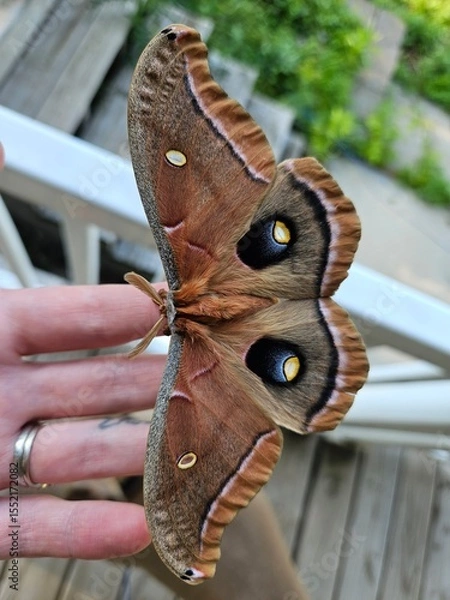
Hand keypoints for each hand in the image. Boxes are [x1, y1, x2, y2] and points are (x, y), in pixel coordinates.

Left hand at [0, 283, 165, 558]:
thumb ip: (8, 316)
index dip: (120, 312)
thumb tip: (111, 294)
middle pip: (90, 386)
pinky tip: (136, 527)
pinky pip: (37, 527)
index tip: (175, 309)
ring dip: (133, 456)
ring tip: (188, 452)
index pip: (63, 318)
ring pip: (76, 455)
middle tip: (204, 380)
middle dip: (150, 382)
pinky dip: (87, 530)